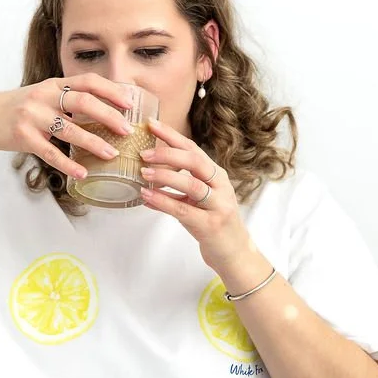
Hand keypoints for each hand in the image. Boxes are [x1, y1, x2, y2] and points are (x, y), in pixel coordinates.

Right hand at [0, 74, 134, 181]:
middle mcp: (44, 97)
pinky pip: (50, 153)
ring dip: (93, 142)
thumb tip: (102, 108)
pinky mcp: (23, 138)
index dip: (111, 89)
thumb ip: (66, 98)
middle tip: (127, 130)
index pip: (87, 81)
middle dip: (108, 115)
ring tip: (111, 154)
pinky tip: (82, 173)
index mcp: (53, 84)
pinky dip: (68, 164)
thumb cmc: (17, 108)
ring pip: (69, 129)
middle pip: (83, 102)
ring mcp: (32, 117)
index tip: (130, 101)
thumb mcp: (41, 95)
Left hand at [138, 116, 252, 267]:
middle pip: (195, 161)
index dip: (172, 136)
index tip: (152, 124)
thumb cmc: (213, 223)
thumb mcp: (198, 200)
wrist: (234, 252)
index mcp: (216, 175)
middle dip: (168, 154)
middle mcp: (220, 186)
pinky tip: (147, 196)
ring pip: (191, 184)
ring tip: (143, 172)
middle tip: (144, 153)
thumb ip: (178, 187)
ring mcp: (218, 205)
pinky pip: (183, 210)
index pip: (193, 149)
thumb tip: (146, 179)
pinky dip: (163, 201)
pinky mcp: (210, 225)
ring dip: (165, 176)